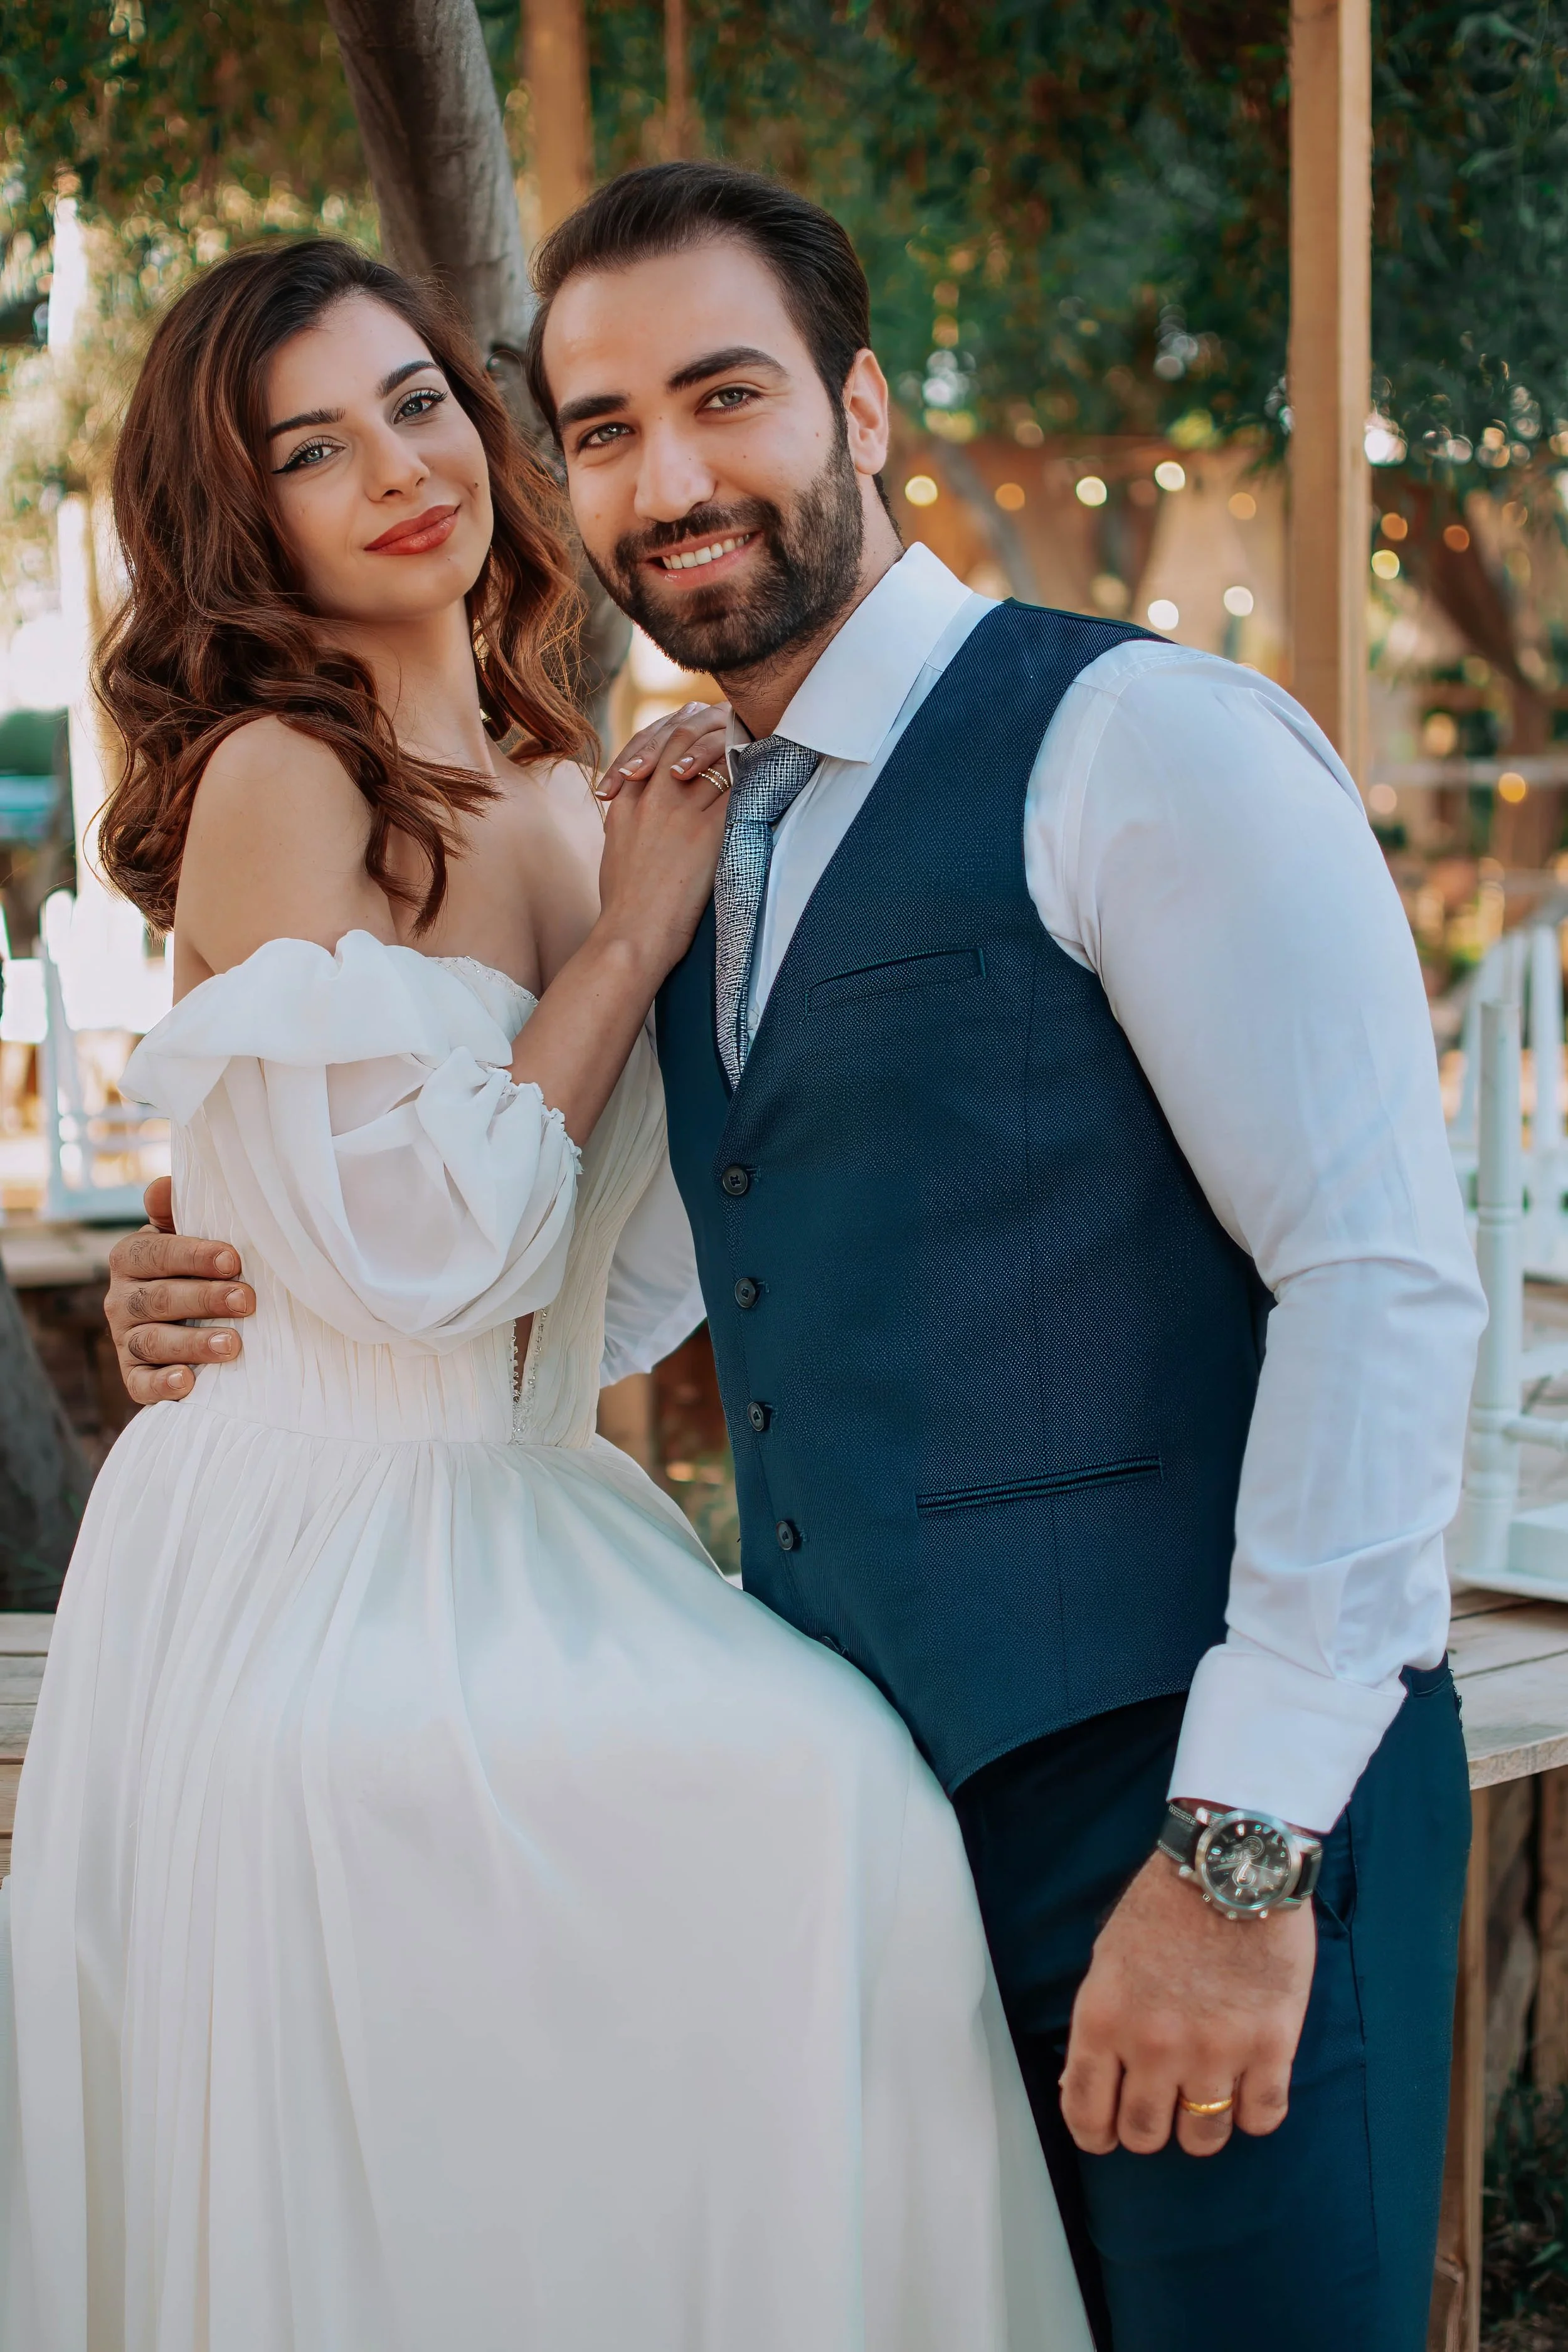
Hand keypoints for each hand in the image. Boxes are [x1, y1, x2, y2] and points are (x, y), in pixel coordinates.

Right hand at [104, 1178, 254, 1404]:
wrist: (191, 1318)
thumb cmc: (197, 1266)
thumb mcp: (186, 1234)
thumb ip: (175, 1211)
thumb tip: (165, 1186)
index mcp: (131, 1258)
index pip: (155, 1253)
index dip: (193, 1255)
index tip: (233, 1259)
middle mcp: (121, 1299)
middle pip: (158, 1299)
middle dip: (204, 1298)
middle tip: (246, 1300)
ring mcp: (125, 1339)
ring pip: (153, 1341)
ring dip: (192, 1344)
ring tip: (233, 1344)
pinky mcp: (134, 1376)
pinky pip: (140, 1383)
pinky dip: (161, 1384)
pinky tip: (187, 1382)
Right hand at [595, 705, 731, 982]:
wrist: (630, 937)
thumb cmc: (624, 908)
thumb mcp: (615, 852)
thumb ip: (628, 822)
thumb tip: (641, 810)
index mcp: (626, 803)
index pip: (650, 744)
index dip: (676, 726)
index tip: (695, 718)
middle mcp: (650, 799)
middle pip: (680, 737)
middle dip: (707, 722)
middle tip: (730, 714)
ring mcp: (678, 813)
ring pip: (712, 757)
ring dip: (735, 742)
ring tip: (755, 731)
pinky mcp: (706, 833)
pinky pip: (736, 789)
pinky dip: (753, 773)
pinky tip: (771, 762)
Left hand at [1059, 1848, 1314, 2159]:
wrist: (1231, 1864)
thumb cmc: (1165, 1904)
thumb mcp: (1108, 1958)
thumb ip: (1101, 2025)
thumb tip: (1088, 2083)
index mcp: (1106, 2019)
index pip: (1086, 2112)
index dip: (1095, 2134)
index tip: (1106, 2134)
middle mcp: (1156, 2045)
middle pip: (1146, 2134)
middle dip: (1149, 2128)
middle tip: (1161, 2106)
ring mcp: (1216, 2050)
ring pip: (1203, 2138)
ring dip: (1201, 2124)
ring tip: (1206, 2095)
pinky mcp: (1271, 2046)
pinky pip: (1261, 2118)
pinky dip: (1253, 2112)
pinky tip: (1248, 2087)